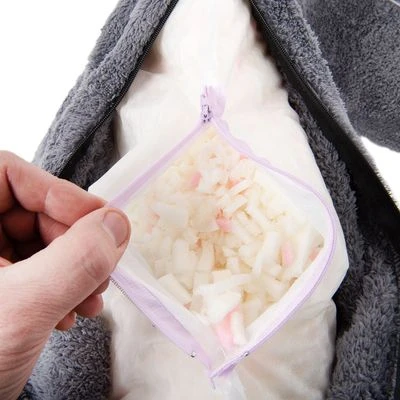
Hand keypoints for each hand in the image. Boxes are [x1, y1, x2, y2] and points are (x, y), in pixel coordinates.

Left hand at [0, 151, 130, 399]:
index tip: (101, 221)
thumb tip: (119, 223)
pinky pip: (41, 269)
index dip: (59, 191)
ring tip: (90, 299)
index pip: (9, 174)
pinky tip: (73, 312)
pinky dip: (65, 286)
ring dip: (77, 268)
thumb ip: (77, 260)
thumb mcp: (25, 308)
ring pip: (43, 242)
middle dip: (76, 241)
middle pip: (34, 211)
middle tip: (101, 270)